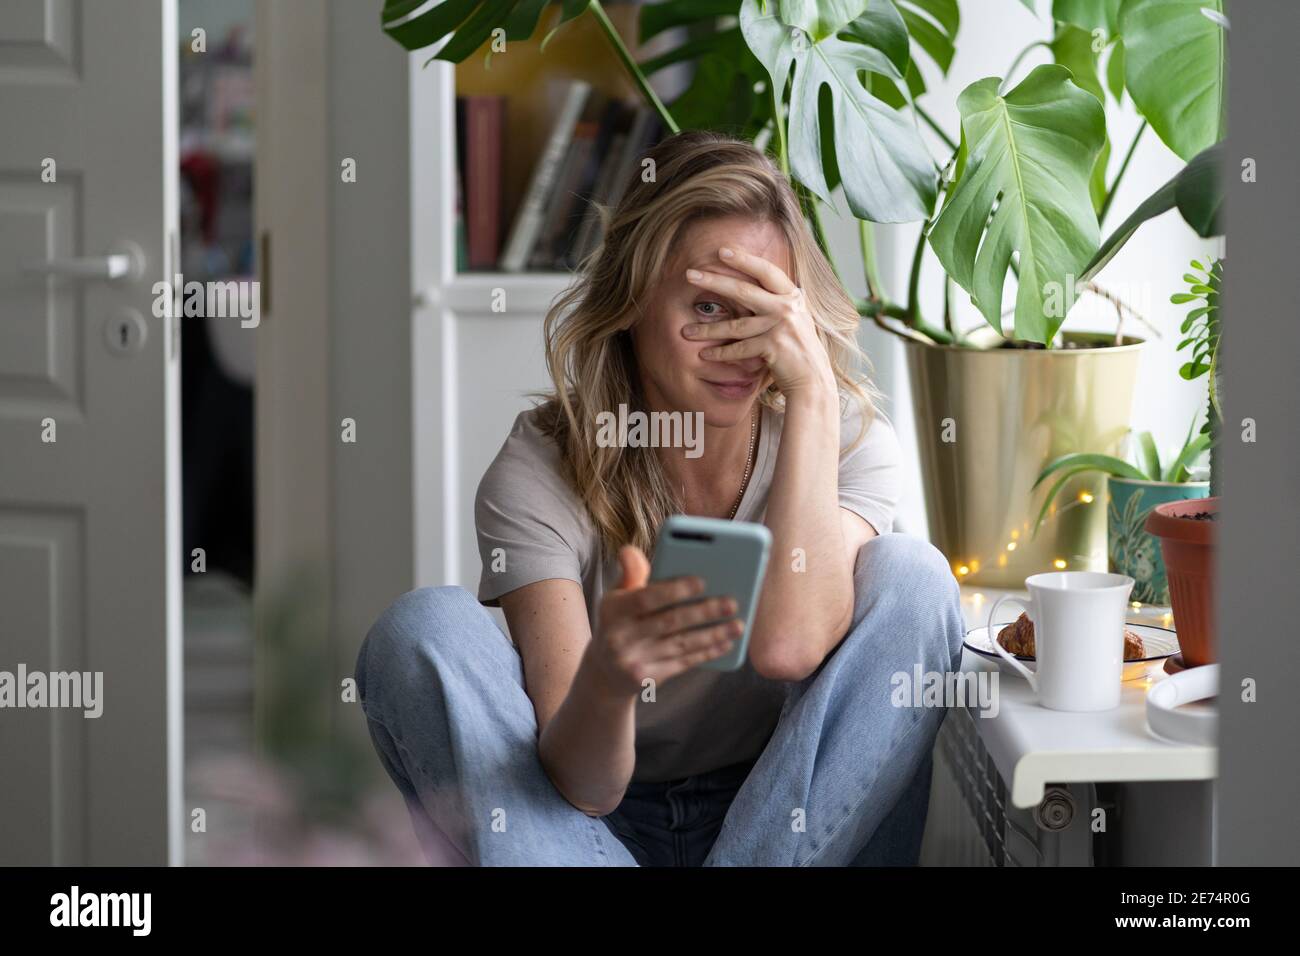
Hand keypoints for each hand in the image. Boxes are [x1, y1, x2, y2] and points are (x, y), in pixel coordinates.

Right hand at [585, 545, 742, 697]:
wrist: (605, 673)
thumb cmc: (620, 623)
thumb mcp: (617, 597)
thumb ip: (631, 574)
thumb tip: (630, 550)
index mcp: (612, 610)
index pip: (645, 598)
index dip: (674, 590)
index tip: (702, 581)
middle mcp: (619, 637)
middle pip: (669, 622)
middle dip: (704, 611)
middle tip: (732, 602)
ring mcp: (633, 661)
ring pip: (681, 644)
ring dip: (713, 634)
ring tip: (738, 624)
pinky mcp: (648, 679)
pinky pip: (683, 663)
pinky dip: (707, 652)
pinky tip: (726, 643)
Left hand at [682, 246, 835, 396]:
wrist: (813, 379)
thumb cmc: (798, 348)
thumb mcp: (793, 317)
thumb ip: (776, 300)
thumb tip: (751, 283)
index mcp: (792, 295)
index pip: (766, 271)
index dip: (744, 259)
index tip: (722, 251)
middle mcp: (787, 307)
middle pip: (744, 290)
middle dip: (714, 281)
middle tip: (689, 275)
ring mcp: (781, 326)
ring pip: (735, 325)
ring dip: (708, 330)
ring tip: (686, 332)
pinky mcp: (773, 347)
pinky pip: (740, 348)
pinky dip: (721, 353)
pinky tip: (705, 355)